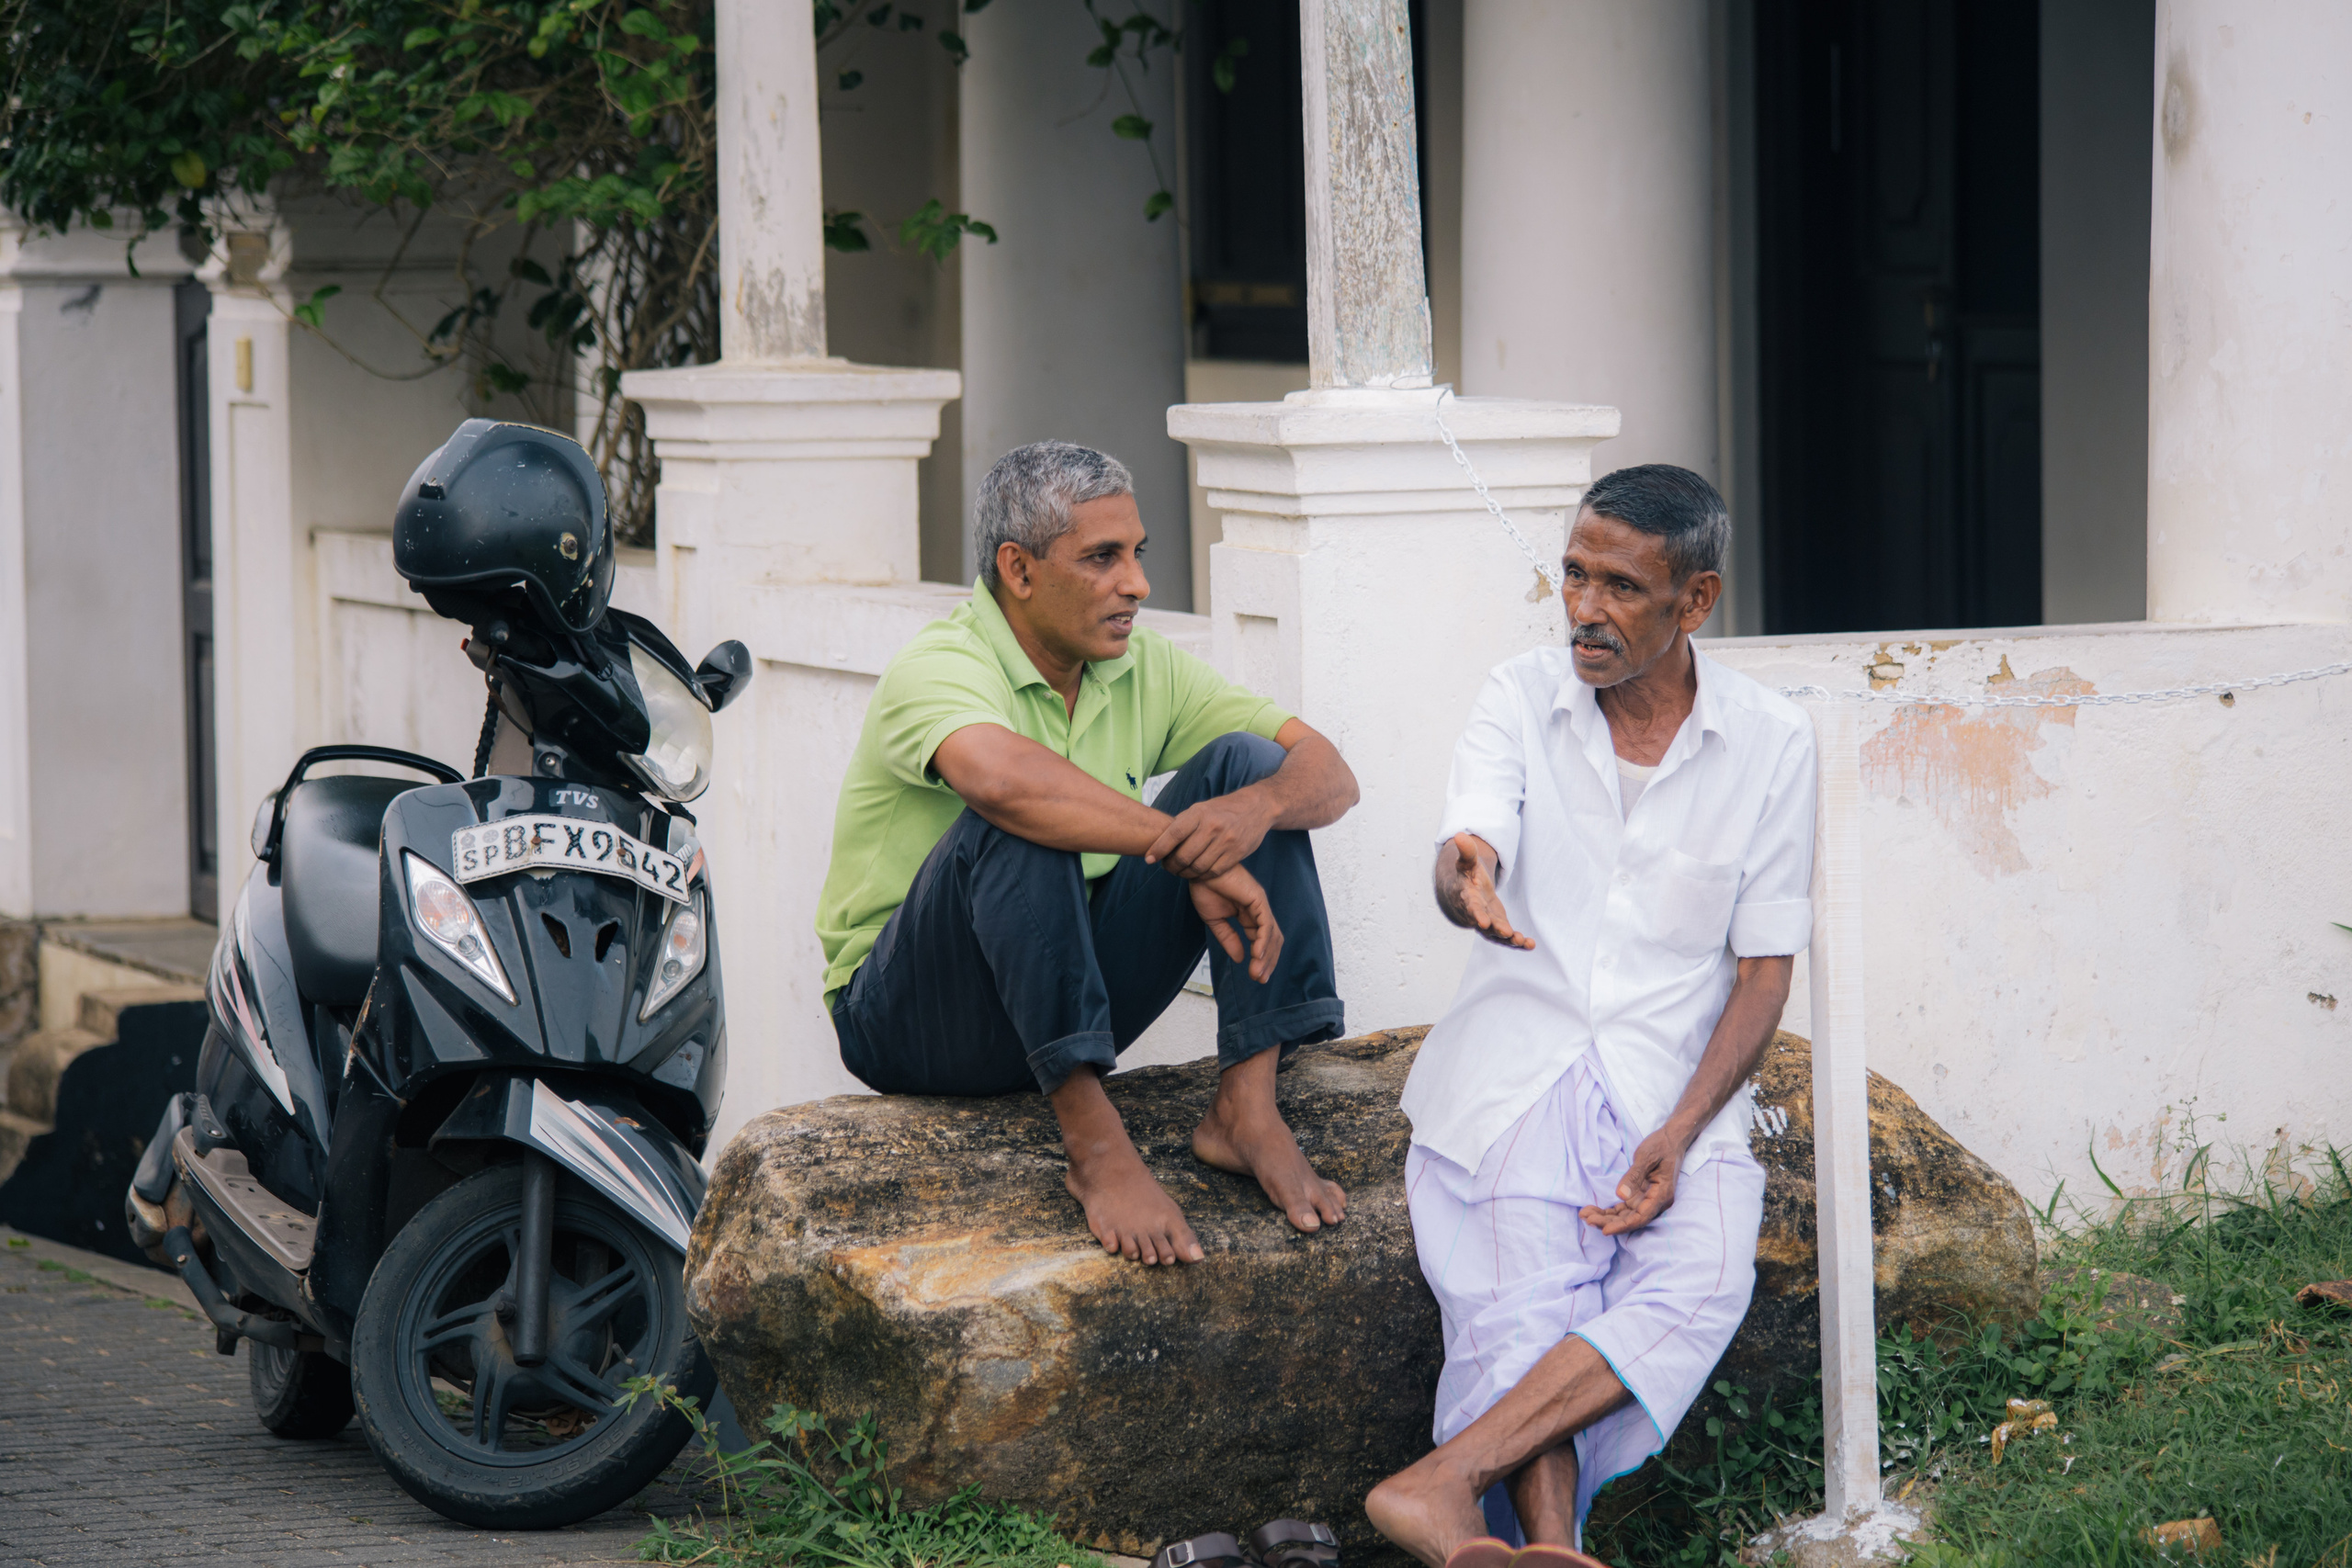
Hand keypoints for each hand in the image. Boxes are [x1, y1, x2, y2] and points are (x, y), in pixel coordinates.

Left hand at [1146, 790, 1273, 879]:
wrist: (1256, 808)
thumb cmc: (1222, 810)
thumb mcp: (1201, 809)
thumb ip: (1183, 824)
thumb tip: (1159, 844)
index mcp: (1199, 813)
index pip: (1174, 834)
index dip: (1159, 848)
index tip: (1149, 859)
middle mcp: (1212, 827)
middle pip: (1184, 856)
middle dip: (1171, 866)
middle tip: (1167, 867)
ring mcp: (1226, 841)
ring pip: (1198, 867)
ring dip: (1185, 874)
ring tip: (1180, 872)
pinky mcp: (1237, 854)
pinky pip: (1214, 872)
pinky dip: (1201, 876)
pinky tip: (1196, 874)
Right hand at [1190, 864, 1283, 983]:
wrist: (1199, 870)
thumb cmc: (1205, 888)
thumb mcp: (1216, 921)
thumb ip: (1229, 939)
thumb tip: (1239, 958)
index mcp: (1249, 916)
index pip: (1262, 941)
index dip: (1261, 960)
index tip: (1255, 977)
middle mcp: (1258, 911)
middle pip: (1272, 941)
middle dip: (1268, 961)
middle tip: (1260, 979)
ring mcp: (1260, 905)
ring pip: (1272, 935)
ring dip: (1266, 956)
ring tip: (1257, 972)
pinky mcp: (1257, 899)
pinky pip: (1265, 924)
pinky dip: (1263, 941)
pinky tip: (1257, 955)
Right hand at [1436, 833, 1534, 949]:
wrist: (1459, 895)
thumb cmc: (1464, 877)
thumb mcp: (1466, 863)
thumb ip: (1466, 852)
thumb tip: (1459, 835)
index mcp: (1466, 898)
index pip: (1471, 907)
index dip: (1476, 914)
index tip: (1483, 921)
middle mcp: (1475, 914)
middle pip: (1485, 924)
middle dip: (1495, 929)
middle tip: (1507, 933)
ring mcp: (1486, 923)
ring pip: (1496, 935)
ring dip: (1509, 939)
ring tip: (1524, 942)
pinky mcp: (1496, 927)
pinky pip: (1505, 938)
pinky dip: (1517, 942)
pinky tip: (1530, 944)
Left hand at [1581, 1128, 1685, 1234]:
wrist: (1672, 1139)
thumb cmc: (1661, 1145)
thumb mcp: (1646, 1157)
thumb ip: (1634, 1176)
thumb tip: (1621, 1196)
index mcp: (1661, 1195)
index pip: (1641, 1217)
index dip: (1623, 1226)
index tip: (1604, 1230)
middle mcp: (1656, 1202)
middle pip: (1631, 1219)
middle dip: (1609, 1222)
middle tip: (1587, 1218)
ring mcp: (1648, 1200)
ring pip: (1626, 1215)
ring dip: (1606, 1217)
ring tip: (1585, 1215)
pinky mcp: (1641, 1196)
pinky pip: (1624, 1208)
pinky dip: (1610, 1211)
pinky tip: (1594, 1210)